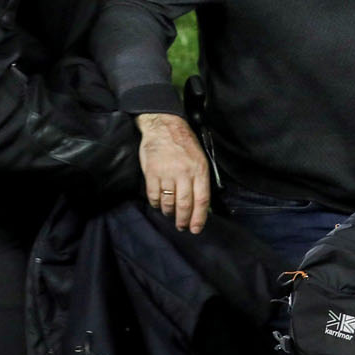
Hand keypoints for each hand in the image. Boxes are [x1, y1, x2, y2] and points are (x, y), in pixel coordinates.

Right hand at [136, 114, 210, 233]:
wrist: (164, 126)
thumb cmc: (184, 143)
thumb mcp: (200, 158)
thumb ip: (200, 179)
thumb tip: (200, 204)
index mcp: (199, 169)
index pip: (202, 200)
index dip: (199, 218)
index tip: (196, 229)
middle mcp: (184, 173)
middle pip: (185, 204)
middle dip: (183, 220)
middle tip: (181, 226)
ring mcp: (167, 173)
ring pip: (169, 202)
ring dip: (169, 212)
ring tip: (170, 214)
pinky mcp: (152, 172)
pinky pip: (154, 195)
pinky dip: (156, 204)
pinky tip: (158, 204)